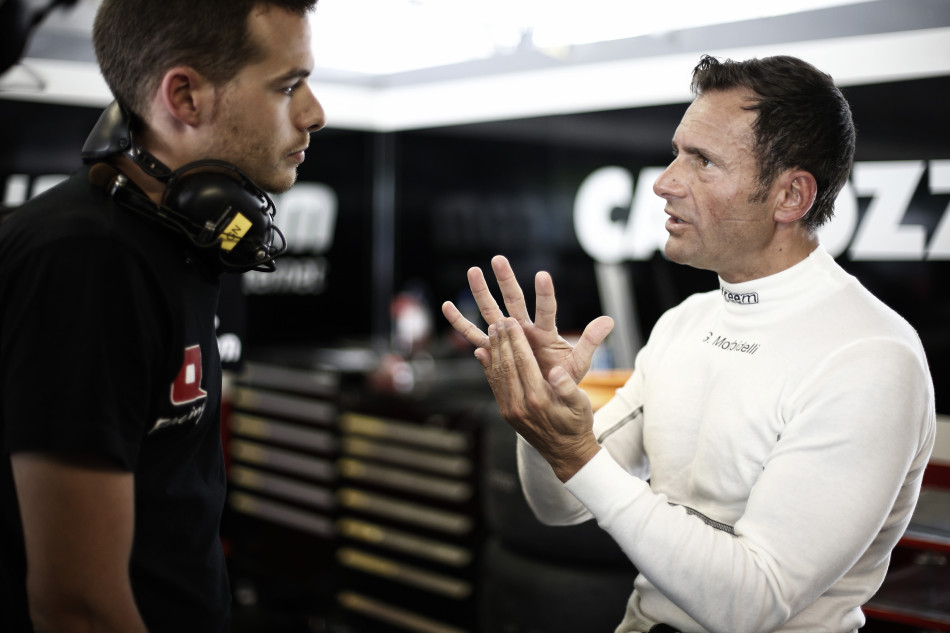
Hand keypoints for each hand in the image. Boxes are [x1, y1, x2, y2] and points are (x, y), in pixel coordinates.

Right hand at [441, 255, 613, 383]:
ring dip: (482, 292)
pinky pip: (474, 333)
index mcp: (545, 333)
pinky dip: (460, 322)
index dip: (545, 294)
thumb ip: (590, 341)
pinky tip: (447, 306)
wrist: (546, 397)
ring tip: (472, 271)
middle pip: (514, 301)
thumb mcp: (578, 363)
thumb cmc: (562, 379)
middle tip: (498, 259)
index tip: (542, 275)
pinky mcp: (494, 348)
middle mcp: (525, 329)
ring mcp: (508, 337)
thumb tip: (610, 319)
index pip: (546, 309)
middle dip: (506, 281)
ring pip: (491, 312)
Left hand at [486, 317, 602, 481]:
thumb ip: (568, 388)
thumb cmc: (577, 424)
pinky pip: (494, 384)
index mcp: (538, 399)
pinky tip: (484, 352)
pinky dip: (488, 366)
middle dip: (502, 340)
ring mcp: (509, 410)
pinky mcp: (505, 412)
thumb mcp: (581, 406)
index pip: (523, 362)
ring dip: (494, 350)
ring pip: (498, 374)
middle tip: (498, 320)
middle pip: (507, 365)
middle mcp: (519, 405)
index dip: (515, 340)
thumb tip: (557, 373)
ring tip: (492, 330)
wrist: (565, 452)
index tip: (511, 322)